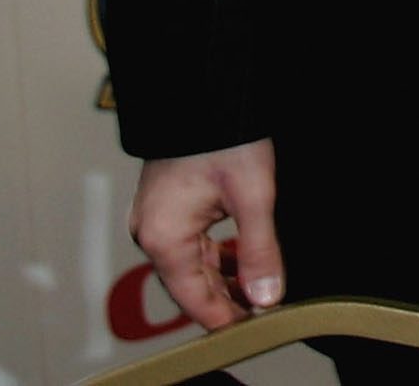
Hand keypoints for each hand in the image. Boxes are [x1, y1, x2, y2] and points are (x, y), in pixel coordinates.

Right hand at [129, 139, 281, 328]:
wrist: (206, 91)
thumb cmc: (224, 137)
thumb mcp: (253, 196)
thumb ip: (259, 250)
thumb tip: (268, 294)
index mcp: (163, 237)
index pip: (193, 298)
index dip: (224, 316)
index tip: (254, 326)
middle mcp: (151, 233)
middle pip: (190, 283)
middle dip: (227, 297)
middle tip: (266, 306)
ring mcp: (155, 220)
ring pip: (192, 264)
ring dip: (224, 276)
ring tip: (261, 286)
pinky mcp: (166, 207)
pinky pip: (190, 243)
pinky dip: (216, 254)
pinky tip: (243, 257)